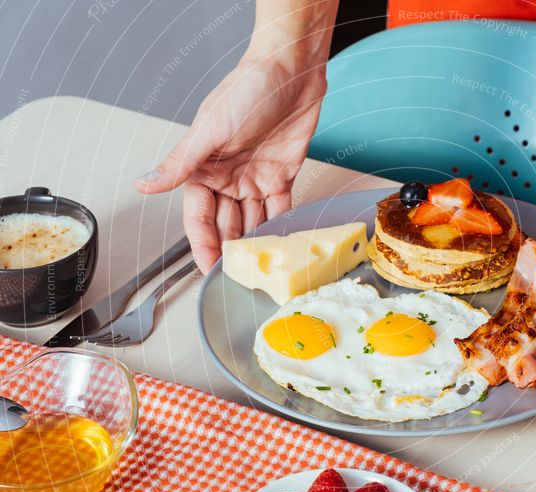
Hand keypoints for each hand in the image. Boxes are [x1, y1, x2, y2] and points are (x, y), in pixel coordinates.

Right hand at [135, 55, 325, 272]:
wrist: (291, 71)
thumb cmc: (247, 88)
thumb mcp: (208, 129)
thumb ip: (180, 164)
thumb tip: (144, 185)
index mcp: (203, 168)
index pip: (198, 216)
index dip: (203, 244)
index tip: (208, 270)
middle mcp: (227, 176)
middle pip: (226, 223)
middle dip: (231, 250)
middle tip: (239, 276)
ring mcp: (255, 177)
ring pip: (253, 220)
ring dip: (256, 242)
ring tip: (262, 266)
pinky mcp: (281, 174)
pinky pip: (280, 208)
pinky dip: (280, 225)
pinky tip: (282, 243)